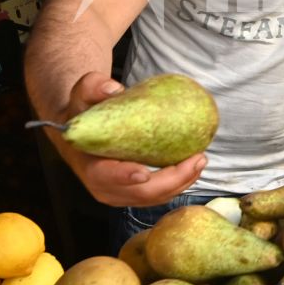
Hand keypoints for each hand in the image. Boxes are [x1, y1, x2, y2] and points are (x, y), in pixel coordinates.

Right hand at [51, 73, 207, 205]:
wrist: (82, 131)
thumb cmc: (83, 111)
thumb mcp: (83, 94)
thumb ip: (94, 87)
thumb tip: (114, 88)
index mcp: (88, 165)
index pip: (105, 176)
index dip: (124, 176)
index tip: (144, 173)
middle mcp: (104, 186)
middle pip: (140, 192)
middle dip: (171, 181)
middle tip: (196, 159)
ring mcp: (120, 194)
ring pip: (153, 197)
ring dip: (181, 183)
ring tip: (200, 161)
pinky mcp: (134, 193)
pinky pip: (159, 194)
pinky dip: (178, 183)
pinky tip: (194, 167)